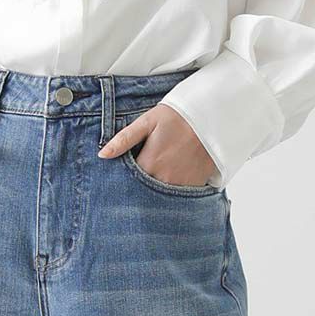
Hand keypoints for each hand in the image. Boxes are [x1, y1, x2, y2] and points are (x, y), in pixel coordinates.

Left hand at [96, 104, 216, 186]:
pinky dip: (171, 195)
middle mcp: (163, 179)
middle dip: (136, 192)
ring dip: (153, 194)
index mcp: (149, 163)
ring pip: (160, 198)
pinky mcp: (194, 186)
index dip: (121, 181)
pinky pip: (178, 198)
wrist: (212, 117)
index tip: (117, 180)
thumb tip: (102, 155)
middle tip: (137, 184)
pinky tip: (168, 183)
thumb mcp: (147, 122)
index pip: (127, 183)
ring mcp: (180, 185)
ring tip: (154, 182)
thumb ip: (123, 139)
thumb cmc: (177, 116)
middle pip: (143, 193)